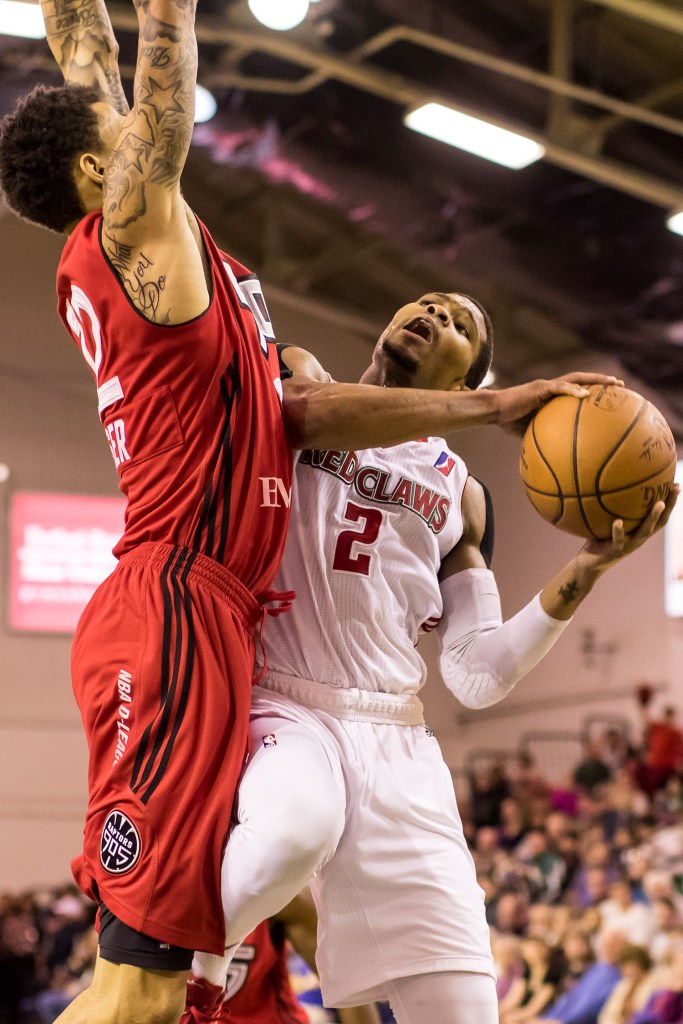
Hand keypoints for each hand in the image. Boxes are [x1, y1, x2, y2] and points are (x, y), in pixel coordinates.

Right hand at [495, 373, 623, 435]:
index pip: (576, 389)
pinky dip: (574, 391)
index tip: (610, 395)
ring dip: (595, 380)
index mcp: (551, 396)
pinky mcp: (539, 388)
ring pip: (575, 379)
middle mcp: (551, 387)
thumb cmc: (508, 421)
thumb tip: (555, 455)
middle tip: (620, 385)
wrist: (494, 411)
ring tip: (612, 383)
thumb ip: (544, 435)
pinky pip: (560, 388)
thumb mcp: (530, 431)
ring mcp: (546, 386)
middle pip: (581, 379)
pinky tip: (586, 395)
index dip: (593, 390)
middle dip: (601, 380)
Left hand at [577, 484, 678, 574]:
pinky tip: (617, 522)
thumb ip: (612, 507)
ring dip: (653, 517)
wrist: (589, 564)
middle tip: (674, 489)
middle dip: (669, 505)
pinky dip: (618, 531)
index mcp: (640, 531)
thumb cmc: (598, 538)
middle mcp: (639, 538)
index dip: (670, 503)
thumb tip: (610, 481)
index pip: (660, 516)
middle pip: (660, 522)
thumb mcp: (607, 521)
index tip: (675, 485)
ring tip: (659, 503)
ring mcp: (629, 545)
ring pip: (645, 531)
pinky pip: (618, 540)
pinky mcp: (615, 551)